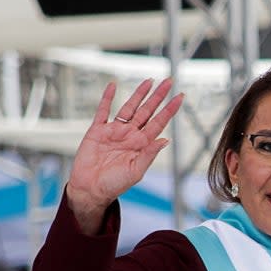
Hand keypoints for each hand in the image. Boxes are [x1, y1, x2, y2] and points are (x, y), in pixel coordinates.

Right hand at [66, 78, 183, 232]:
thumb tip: (165, 140)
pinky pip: (103, 111)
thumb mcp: (136, 171)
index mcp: (141, 145)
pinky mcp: (98, 130)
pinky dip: (107, 98)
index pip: (159, 123)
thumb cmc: (114, 184)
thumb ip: (149, 155)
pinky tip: (112, 85)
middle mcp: (130, 135)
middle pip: (147, 111)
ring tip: (149, 81)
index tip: (180, 97)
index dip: (169, 110)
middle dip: (158, 97)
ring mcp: (114, 131)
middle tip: (169, 82)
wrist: (90, 189)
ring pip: (129, 107)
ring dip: (139, 94)